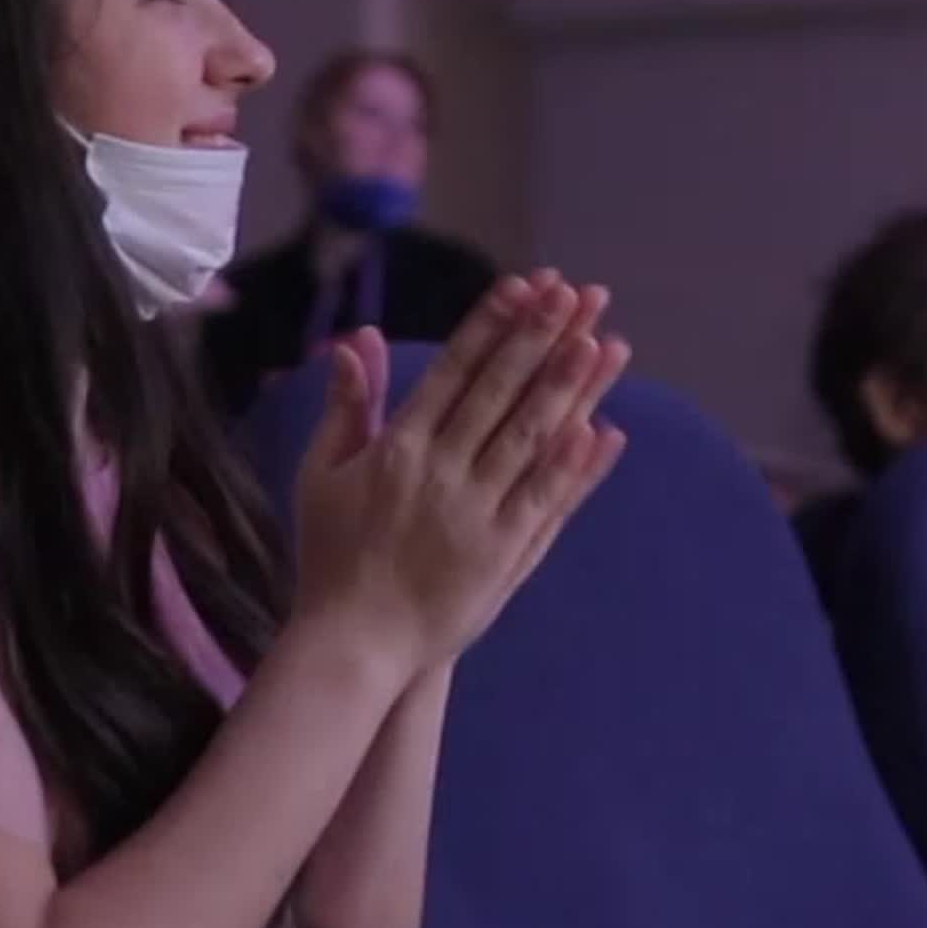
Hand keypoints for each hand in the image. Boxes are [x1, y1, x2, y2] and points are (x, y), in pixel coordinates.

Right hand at [288, 274, 629, 667]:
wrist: (353, 640)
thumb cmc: (331, 555)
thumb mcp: (323, 474)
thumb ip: (346, 407)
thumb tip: (358, 341)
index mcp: (397, 448)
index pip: (453, 372)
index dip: (491, 326)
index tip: (522, 286)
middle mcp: (440, 473)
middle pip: (499, 393)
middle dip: (538, 338)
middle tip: (573, 293)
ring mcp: (476, 514)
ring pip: (529, 439)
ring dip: (567, 389)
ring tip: (599, 342)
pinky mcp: (502, 554)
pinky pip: (544, 501)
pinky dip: (573, 466)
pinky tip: (603, 430)